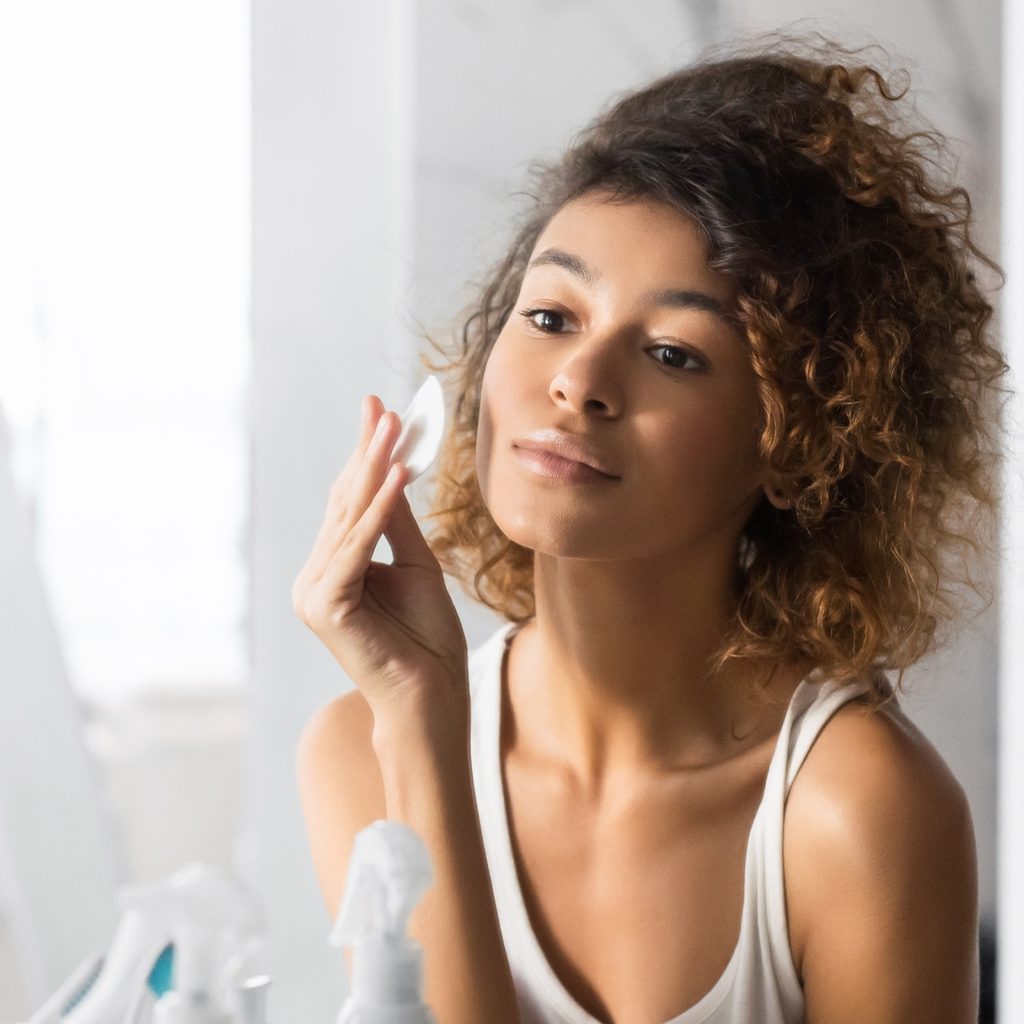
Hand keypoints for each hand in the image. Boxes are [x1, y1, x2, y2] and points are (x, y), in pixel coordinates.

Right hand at [292, 394, 467, 719]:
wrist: (433, 693)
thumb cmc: (427, 636)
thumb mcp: (416, 564)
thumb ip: (400, 522)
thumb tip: (394, 470)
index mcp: (333, 569)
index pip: (349, 502)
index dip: (364, 456)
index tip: (379, 411)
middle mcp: (315, 577)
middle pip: (345, 503)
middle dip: (368, 452)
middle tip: (383, 407)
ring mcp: (314, 592)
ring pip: (349, 519)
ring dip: (373, 469)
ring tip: (392, 428)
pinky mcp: (324, 606)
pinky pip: (356, 547)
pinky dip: (377, 510)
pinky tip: (396, 476)